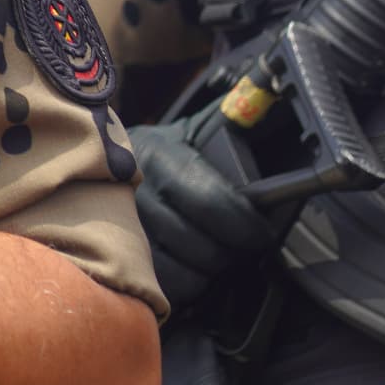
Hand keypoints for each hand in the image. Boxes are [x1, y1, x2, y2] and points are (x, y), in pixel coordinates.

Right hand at [130, 114, 279, 311]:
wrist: (101, 162)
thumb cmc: (172, 151)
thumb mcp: (198, 128)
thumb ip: (237, 119)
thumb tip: (282, 95)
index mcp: (157, 155)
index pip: (211, 202)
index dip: (246, 226)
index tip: (262, 234)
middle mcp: (131, 192)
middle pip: (200, 245)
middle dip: (231, 251)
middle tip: (241, 246)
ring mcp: (116, 229)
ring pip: (183, 273)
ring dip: (209, 271)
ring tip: (215, 255)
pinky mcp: (112, 259)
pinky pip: (163, 290)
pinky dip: (186, 285)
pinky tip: (191, 267)